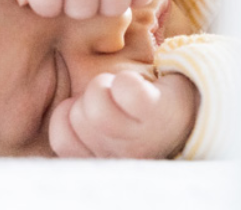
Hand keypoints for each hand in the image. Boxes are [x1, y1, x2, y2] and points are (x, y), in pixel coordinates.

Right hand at [48, 71, 198, 158]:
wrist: (187, 109)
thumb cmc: (133, 115)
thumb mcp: (99, 129)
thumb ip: (73, 127)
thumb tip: (53, 106)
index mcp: (100, 159)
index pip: (62, 136)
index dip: (71, 113)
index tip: (93, 110)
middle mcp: (118, 156)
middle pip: (78, 115)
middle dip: (91, 97)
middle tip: (114, 101)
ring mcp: (139, 138)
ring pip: (96, 100)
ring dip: (107, 85)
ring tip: (125, 93)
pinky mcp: (157, 113)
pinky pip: (124, 88)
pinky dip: (128, 81)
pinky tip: (140, 90)